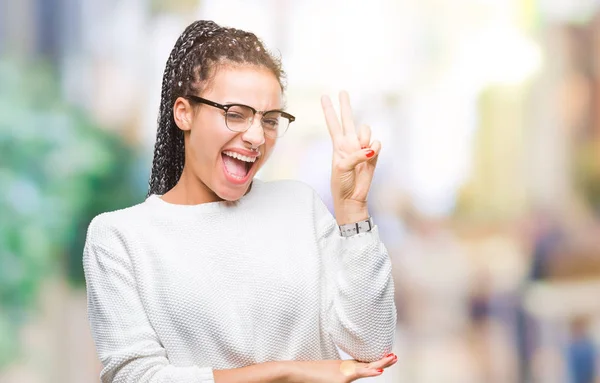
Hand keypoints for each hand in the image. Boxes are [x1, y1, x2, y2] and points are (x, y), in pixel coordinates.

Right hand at [286, 353, 396, 382]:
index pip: (364, 364)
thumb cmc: (305, 375)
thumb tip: (340, 377)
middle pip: (367, 364)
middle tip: (394, 356)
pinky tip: (378, 370)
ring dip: (380, 364)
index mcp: (342, 367)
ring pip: (365, 367)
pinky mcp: (339, 378)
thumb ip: (337, 374)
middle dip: (382, 361)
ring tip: (392, 358)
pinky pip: (357, 374)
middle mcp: (344, 368)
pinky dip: (368, 371)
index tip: (388, 356)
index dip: (377, 361)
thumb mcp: (325, 373)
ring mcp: (342, 373)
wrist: (292, 372)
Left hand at [321, 91, 380, 223]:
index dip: (329, 110)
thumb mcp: (341, 167)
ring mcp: (362, 148)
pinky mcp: (374, 155)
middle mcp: (350, 143)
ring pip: (365, 130)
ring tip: (361, 152)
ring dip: (364, 137)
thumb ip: (355, 155)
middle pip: (347, 119)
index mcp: (338, 145)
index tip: (324, 96)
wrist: (352, 198)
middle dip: (345, 105)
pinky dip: (374, 148)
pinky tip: (371, 155)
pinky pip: (377, 143)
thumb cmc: (341, 183)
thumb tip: (371, 148)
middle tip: (342, 91)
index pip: (332, 123)